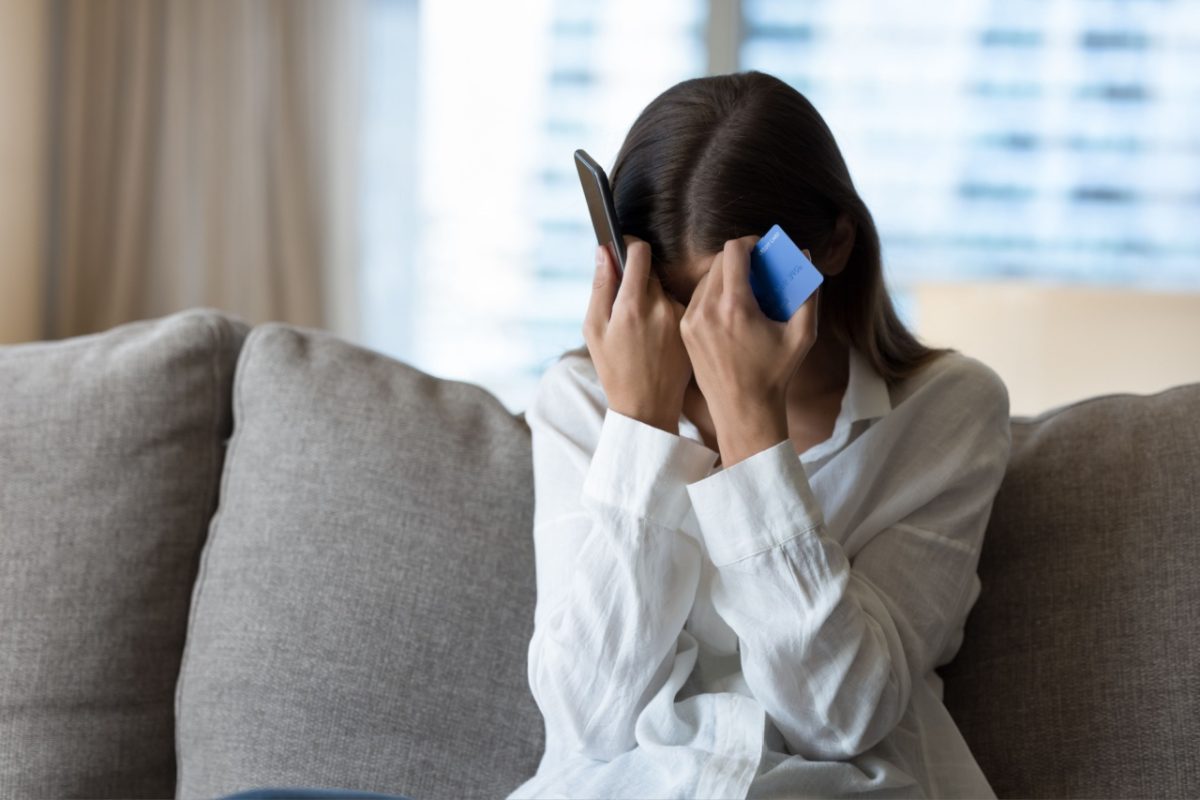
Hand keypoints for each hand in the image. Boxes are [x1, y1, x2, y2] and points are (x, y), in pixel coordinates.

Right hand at [583, 236, 691, 433]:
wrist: (647, 406)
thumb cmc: (614, 370)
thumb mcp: (594, 329)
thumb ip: (600, 286)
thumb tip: (604, 251)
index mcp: (632, 305)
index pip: (639, 252)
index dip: (629, 245)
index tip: (624, 247)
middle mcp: (660, 307)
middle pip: (651, 271)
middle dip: (638, 278)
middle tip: (627, 302)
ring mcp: (681, 317)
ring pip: (664, 290)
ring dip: (653, 297)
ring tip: (643, 329)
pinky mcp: (693, 328)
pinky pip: (678, 307)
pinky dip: (666, 314)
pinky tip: (659, 338)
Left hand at [679, 236, 820, 465]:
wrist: (743, 409)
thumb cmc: (776, 373)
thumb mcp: (802, 334)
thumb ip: (808, 292)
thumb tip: (804, 255)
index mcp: (736, 307)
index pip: (733, 251)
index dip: (749, 243)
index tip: (761, 250)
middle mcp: (707, 309)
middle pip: (718, 261)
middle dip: (739, 259)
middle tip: (757, 269)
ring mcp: (691, 320)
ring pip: (706, 278)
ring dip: (725, 276)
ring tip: (744, 290)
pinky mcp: (684, 330)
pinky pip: (697, 298)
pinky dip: (712, 294)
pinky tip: (729, 308)